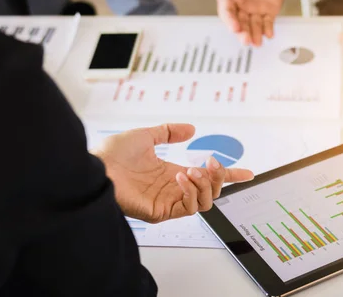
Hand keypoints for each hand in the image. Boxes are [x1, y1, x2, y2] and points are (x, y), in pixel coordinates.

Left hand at [92, 123, 253, 222]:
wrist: (95, 166)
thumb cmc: (112, 154)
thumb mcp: (146, 135)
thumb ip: (169, 132)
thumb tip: (191, 129)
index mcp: (171, 173)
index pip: (207, 178)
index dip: (229, 175)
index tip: (247, 173)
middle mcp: (173, 189)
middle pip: (212, 191)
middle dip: (219, 176)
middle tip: (210, 162)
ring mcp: (168, 202)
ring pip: (206, 202)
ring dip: (206, 184)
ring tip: (191, 170)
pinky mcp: (161, 212)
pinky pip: (190, 208)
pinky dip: (192, 192)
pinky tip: (181, 178)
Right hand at [209, 0, 283, 45]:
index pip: (227, 12)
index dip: (230, 21)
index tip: (234, 27)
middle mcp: (240, 7)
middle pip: (240, 24)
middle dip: (242, 33)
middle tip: (246, 41)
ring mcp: (253, 11)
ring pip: (253, 27)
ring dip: (255, 35)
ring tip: (257, 43)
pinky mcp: (267, 12)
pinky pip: (267, 23)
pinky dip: (268, 29)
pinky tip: (270, 34)